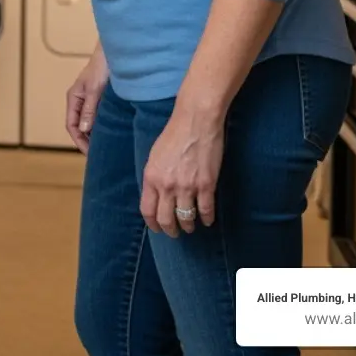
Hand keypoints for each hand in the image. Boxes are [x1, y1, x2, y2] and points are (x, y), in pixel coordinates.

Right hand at [65, 46, 109, 152]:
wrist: (115, 51)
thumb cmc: (102, 67)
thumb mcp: (94, 90)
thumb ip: (89, 109)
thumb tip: (85, 130)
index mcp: (73, 98)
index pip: (71, 126)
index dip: (79, 141)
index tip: (91, 153)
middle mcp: (80, 100)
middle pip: (80, 126)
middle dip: (87, 141)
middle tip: (99, 154)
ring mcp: (90, 99)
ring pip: (89, 122)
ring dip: (95, 134)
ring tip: (106, 146)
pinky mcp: (101, 98)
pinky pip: (99, 116)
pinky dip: (103, 125)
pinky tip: (113, 131)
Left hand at [140, 105, 223, 236]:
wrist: (196, 121)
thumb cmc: (174, 135)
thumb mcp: (155, 156)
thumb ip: (154, 177)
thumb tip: (156, 194)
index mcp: (151, 177)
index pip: (147, 210)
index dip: (152, 224)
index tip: (157, 228)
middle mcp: (167, 186)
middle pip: (166, 219)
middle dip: (170, 230)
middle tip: (174, 233)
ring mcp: (187, 187)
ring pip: (186, 218)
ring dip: (188, 226)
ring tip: (190, 227)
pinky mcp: (206, 185)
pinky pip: (206, 210)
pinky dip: (207, 219)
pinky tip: (207, 221)